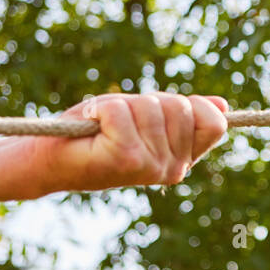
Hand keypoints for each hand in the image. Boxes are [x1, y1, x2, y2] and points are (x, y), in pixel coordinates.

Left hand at [25, 92, 228, 194]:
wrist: (47, 160)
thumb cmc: (93, 134)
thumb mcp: (143, 115)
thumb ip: (181, 113)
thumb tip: (222, 105)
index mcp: (182, 160)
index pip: (215, 124)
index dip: (193, 105)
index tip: (157, 109)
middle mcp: (173, 169)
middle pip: (180, 106)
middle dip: (147, 101)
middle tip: (118, 120)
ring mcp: (152, 167)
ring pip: (150, 106)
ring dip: (121, 104)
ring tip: (102, 124)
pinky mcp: (127, 159)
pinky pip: (121, 111)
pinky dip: (100, 108)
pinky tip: (90, 123)